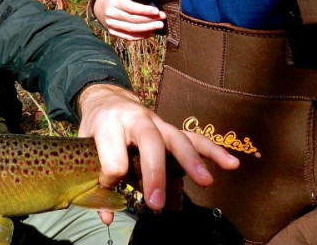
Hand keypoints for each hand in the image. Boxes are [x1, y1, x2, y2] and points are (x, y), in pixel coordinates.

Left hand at [77, 84, 239, 216]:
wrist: (107, 99)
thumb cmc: (96, 127)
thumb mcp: (85, 147)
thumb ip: (95, 180)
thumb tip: (107, 216)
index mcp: (109, 123)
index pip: (113, 155)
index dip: (111, 177)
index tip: (110, 186)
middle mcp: (136, 119)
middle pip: (149, 142)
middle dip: (155, 173)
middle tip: (156, 204)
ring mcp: (156, 122)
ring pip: (177, 139)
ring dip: (192, 161)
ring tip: (206, 181)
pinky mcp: (170, 128)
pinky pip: (194, 138)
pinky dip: (213, 150)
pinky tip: (231, 163)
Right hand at [92, 0, 165, 39]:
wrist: (98, 7)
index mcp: (114, 1)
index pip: (131, 8)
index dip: (145, 10)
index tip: (157, 11)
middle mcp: (111, 14)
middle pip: (133, 20)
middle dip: (149, 20)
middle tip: (162, 19)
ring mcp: (111, 24)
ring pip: (131, 29)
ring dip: (147, 29)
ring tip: (159, 26)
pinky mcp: (113, 32)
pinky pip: (128, 36)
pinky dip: (140, 36)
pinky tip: (150, 32)